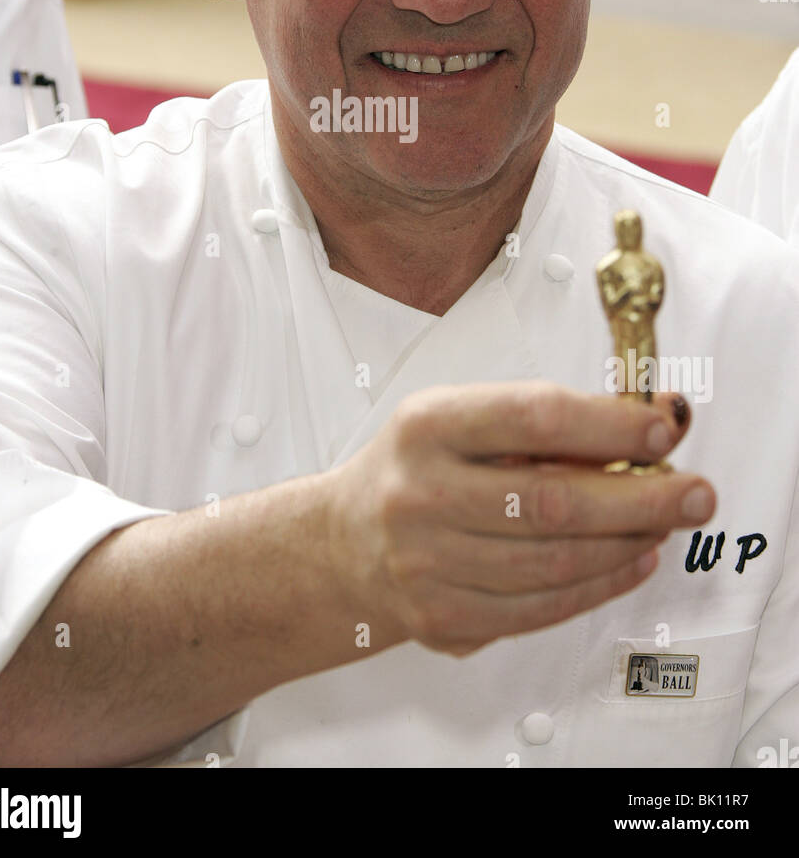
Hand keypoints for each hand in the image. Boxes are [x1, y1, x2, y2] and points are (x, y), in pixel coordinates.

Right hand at [324, 382, 712, 655]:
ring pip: (556, 562)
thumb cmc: (417, 467)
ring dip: (628, 544)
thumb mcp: (458, 418)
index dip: (608, 425)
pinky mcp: (444, 619)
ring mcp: (429, 563)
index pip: (534, 418)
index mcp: (428, 425)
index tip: (663, 429)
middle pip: (554, 501)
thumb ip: (539, 422)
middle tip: (694, 492)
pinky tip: (629, 561)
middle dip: (642, 498)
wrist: (343, 543)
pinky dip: (599, 586)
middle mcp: (421, 493)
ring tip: (665, 524)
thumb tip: (641, 425)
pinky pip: (541, 608)